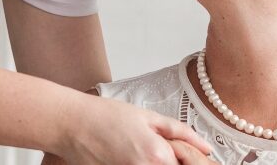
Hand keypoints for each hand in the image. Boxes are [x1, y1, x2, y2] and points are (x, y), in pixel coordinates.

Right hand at [58, 92, 210, 164]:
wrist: (71, 124)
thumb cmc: (105, 116)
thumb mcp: (148, 116)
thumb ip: (180, 132)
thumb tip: (205, 147)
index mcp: (157, 155)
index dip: (192, 161)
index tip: (191, 156)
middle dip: (174, 163)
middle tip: (158, 150)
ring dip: (157, 164)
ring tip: (140, 150)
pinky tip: (130, 156)